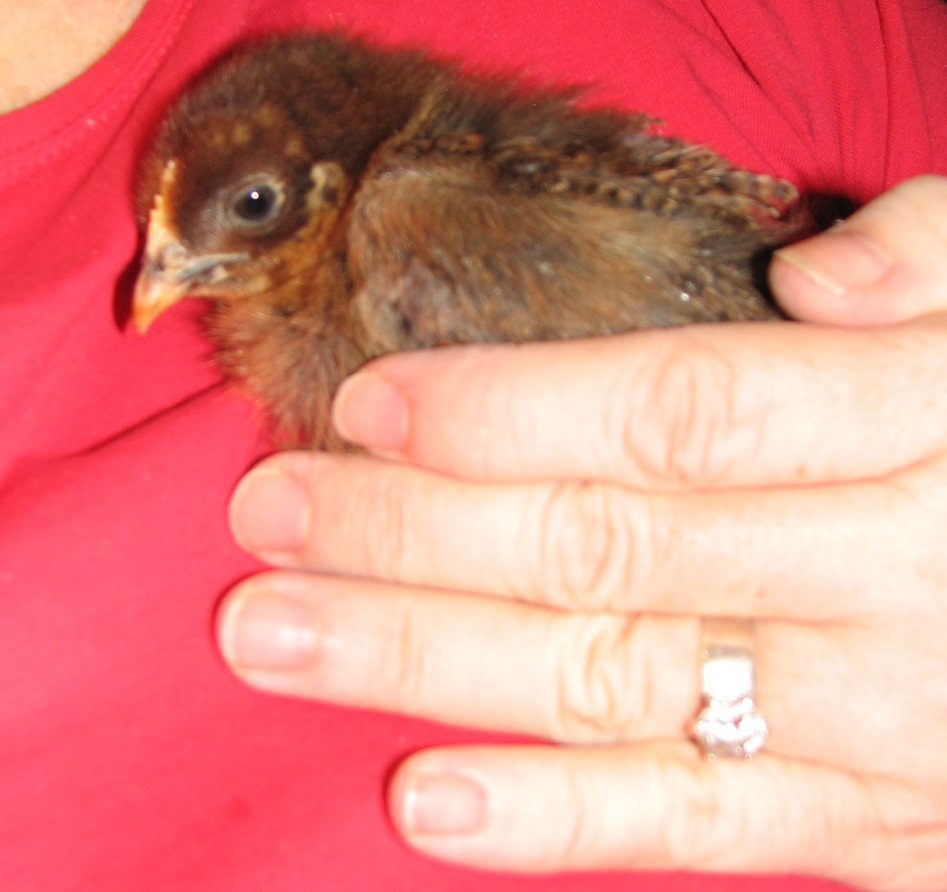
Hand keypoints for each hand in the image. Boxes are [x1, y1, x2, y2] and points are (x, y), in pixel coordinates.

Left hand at [217, 176, 946, 889]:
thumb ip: (942, 263)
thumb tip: (818, 280)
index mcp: (918, 427)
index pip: (675, 413)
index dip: (509, 412)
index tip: (365, 402)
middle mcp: (885, 579)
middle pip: (602, 548)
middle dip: (413, 532)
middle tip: (266, 518)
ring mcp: (877, 723)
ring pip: (611, 686)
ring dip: (426, 664)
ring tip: (277, 639)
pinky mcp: (879, 826)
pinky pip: (701, 828)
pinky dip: (560, 822)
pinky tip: (426, 799)